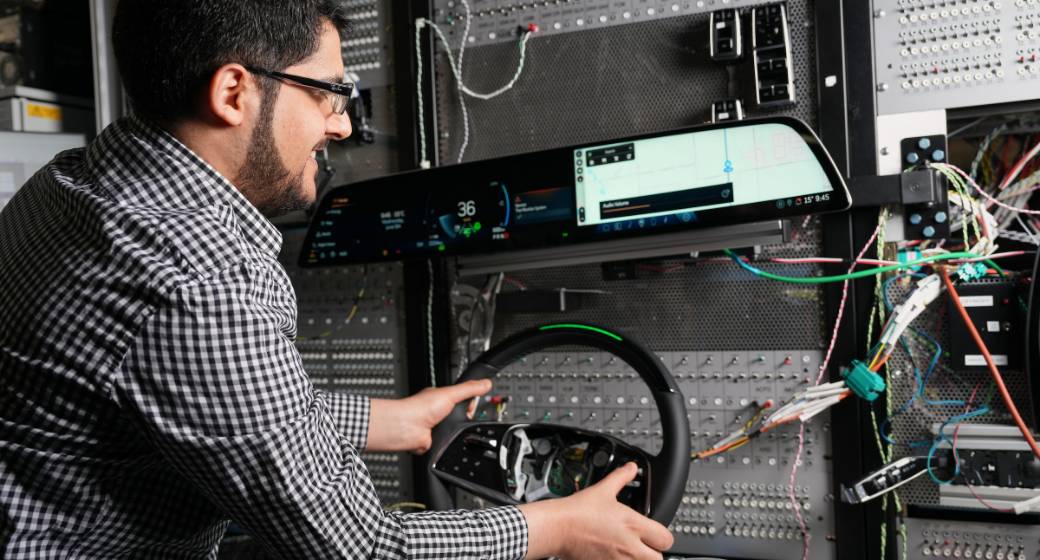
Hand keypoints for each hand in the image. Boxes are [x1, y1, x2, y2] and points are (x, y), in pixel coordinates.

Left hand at [366, 379, 491, 453]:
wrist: (407, 428)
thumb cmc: (420, 408)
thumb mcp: (451, 394)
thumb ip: (469, 389)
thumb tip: (486, 383)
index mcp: (440, 398)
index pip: (461, 399)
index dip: (470, 402)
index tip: (474, 403)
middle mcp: (437, 412)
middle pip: (460, 417)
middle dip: (463, 419)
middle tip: (462, 417)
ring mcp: (435, 427)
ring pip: (454, 432)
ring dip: (454, 432)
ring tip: (450, 428)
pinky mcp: (433, 441)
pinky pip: (447, 445)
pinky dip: (446, 444)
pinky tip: (444, 438)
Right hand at [519, 463, 672, 559]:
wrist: (557, 528)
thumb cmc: (578, 512)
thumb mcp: (603, 490)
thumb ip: (621, 478)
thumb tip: (631, 469)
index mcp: (633, 525)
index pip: (666, 539)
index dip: (662, 536)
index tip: (655, 534)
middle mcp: (630, 547)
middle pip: (659, 558)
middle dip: (653, 552)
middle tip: (644, 546)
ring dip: (639, 559)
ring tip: (628, 552)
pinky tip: (613, 556)